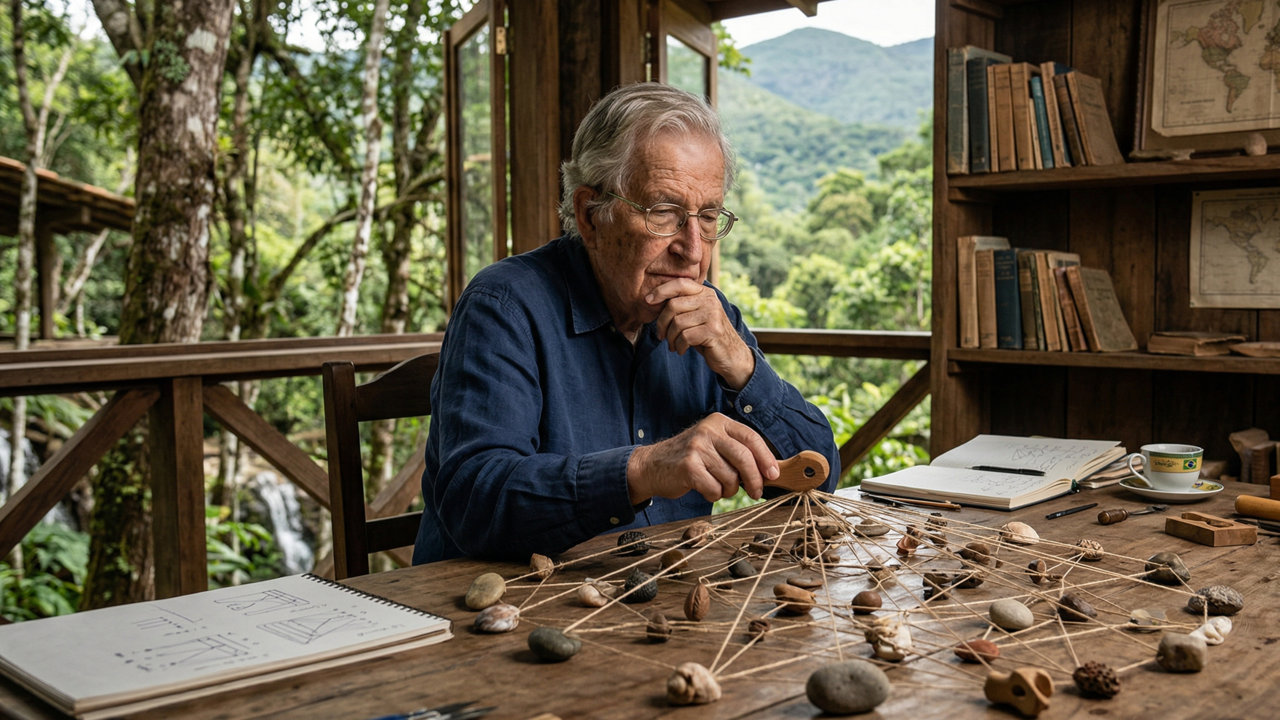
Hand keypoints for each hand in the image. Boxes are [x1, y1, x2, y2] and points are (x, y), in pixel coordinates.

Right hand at [626, 413, 778, 504]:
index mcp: (719, 422)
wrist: (652, 465)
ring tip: (718, 487)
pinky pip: (714, 489)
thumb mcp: (714, 445)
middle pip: (744, 458)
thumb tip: (771, 471)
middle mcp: (708, 431)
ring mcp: (697, 447)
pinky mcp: (688, 466)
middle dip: (755, 480)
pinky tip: (705, 489)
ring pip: (730, 478)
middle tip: (757, 493)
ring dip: (729, 490)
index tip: (774, 475)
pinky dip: (713, 495)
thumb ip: (738, 452)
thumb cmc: (691, 459)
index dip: (766, 459)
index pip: (751, 439)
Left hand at [647, 279, 754, 389]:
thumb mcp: (695, 315)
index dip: (661, 290)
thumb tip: (651, 300)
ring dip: (671, 338)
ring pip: (677, 323)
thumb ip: (680, 305)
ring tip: (673, 345)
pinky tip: (682, 350)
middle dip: (662, 323)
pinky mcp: (713, 331)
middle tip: (661, 336)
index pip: (679, 283)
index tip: (648, 301)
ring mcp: (713, 315)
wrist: (730, 354)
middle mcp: (710, 300)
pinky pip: (685, 336)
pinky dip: (679, 346)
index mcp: (705, 292)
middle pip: (673, 305)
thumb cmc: (706, 334)